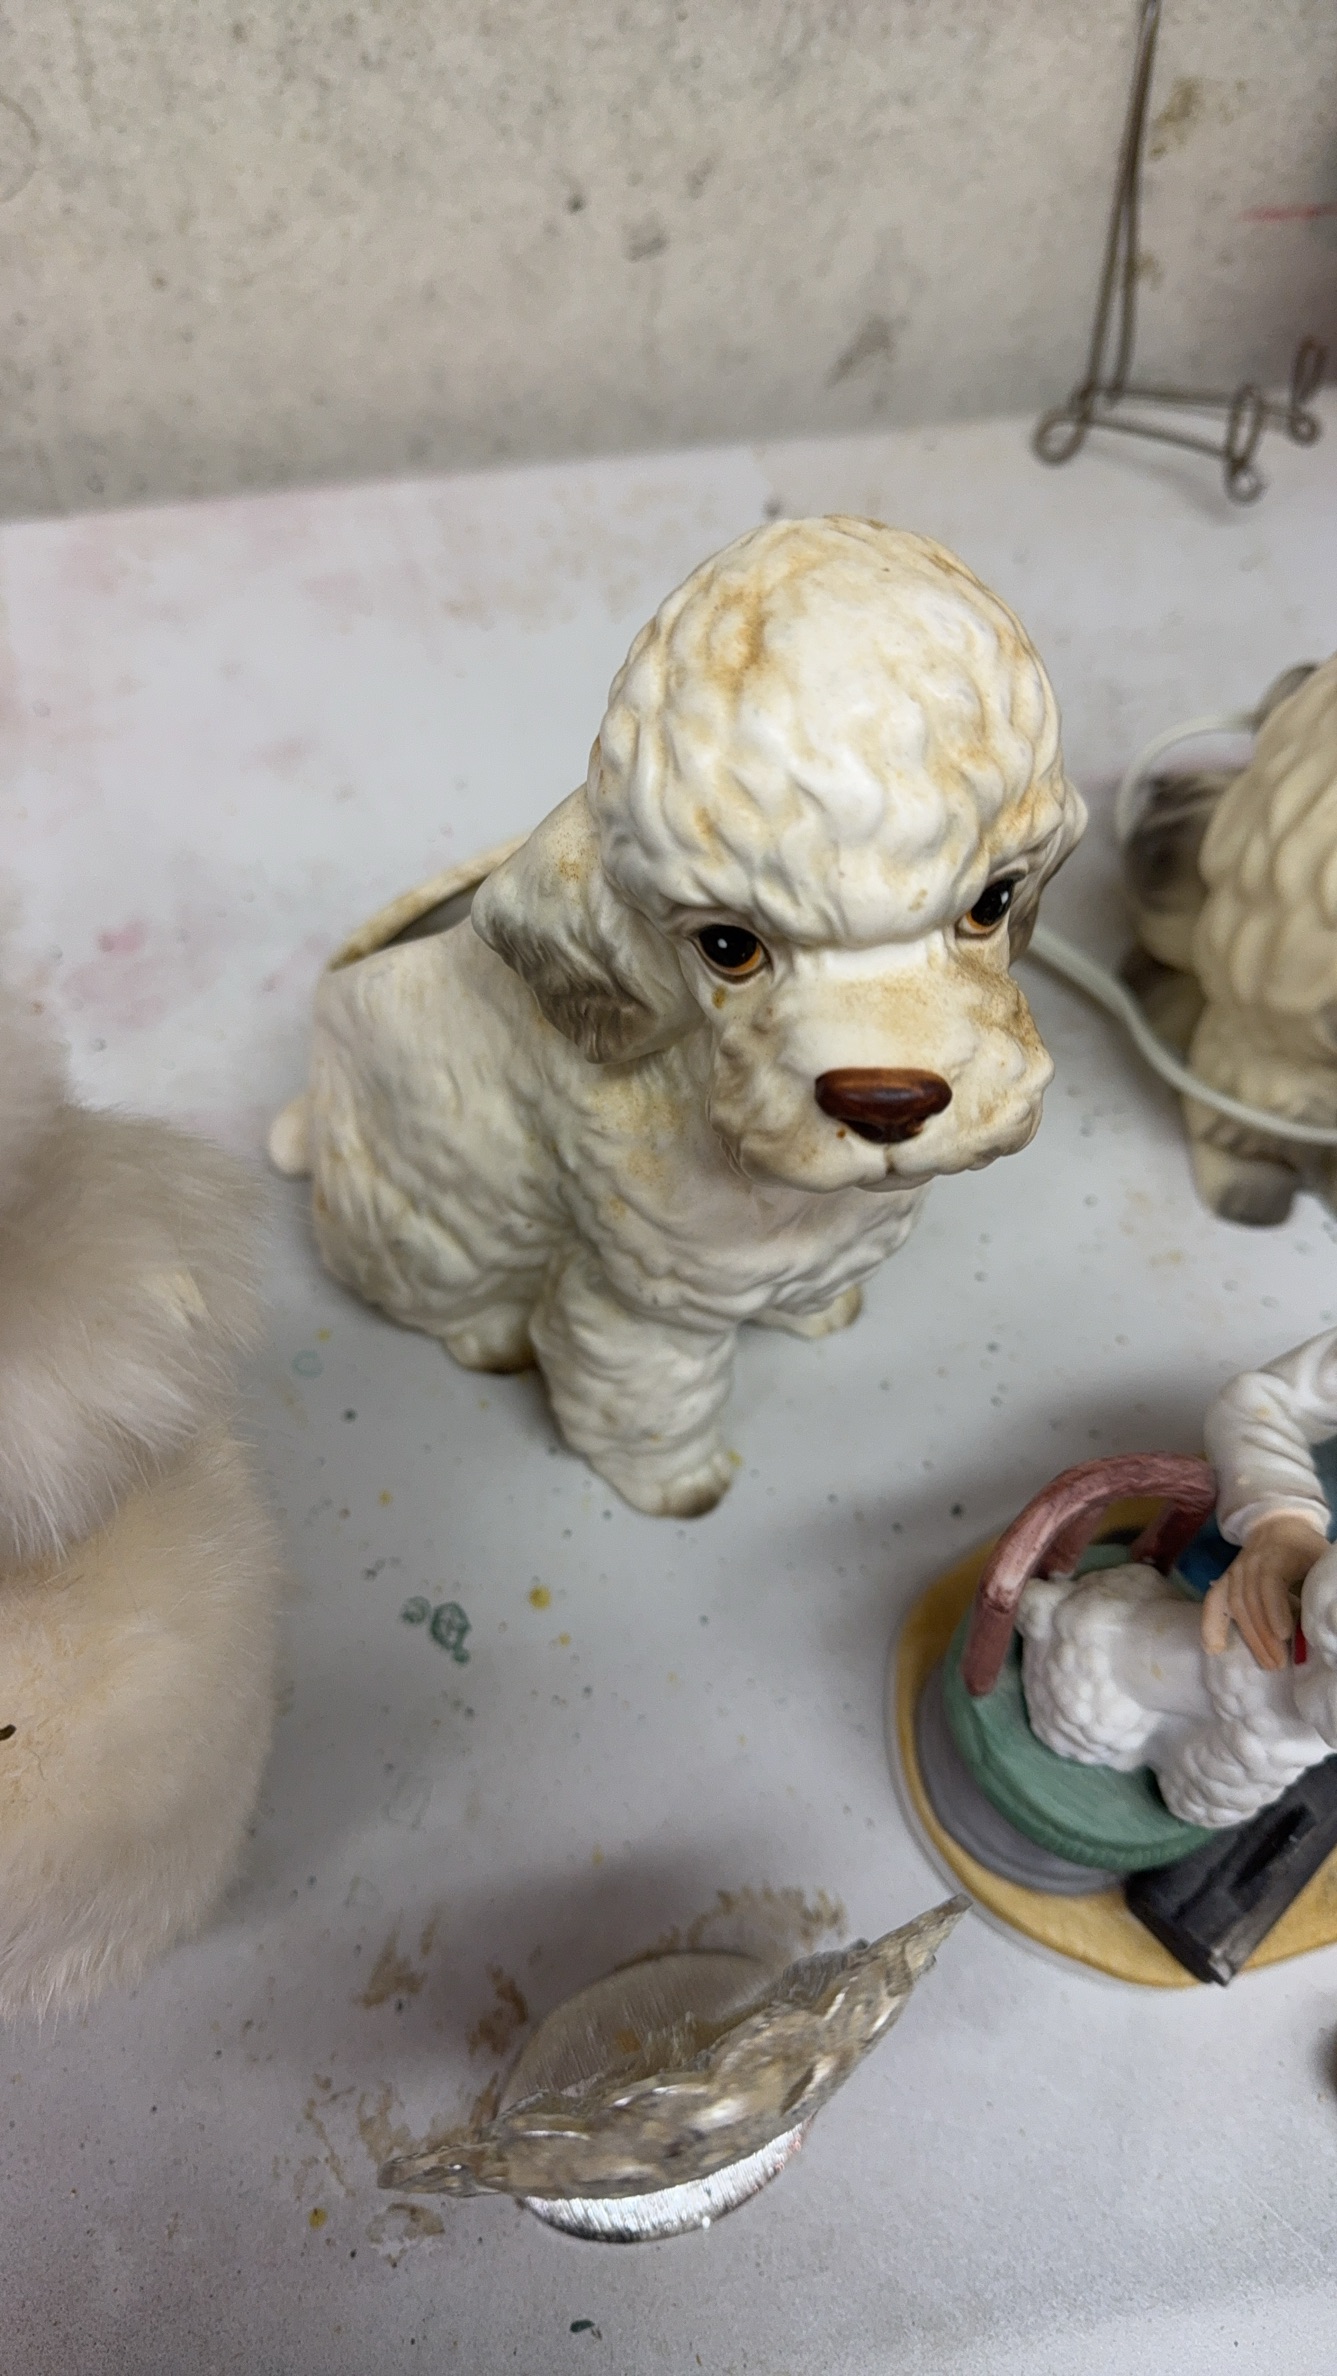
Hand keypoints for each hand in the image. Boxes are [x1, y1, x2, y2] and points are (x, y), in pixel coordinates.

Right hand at [1202, 1512, 1328, 1669]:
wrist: (1278, 1527)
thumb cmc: (1306, 1548)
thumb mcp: (1321, 1559)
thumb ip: (1323, 1585)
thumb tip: (1329, 1616)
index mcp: (1277, 1554)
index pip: (1269, 1582)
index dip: (1275, 1608)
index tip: (1284, 1635)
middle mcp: (1250, 1562)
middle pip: (1251, 1600)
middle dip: (1264, 1635)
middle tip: (1280, 1663)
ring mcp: (1235, 1571)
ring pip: (1236, 1606)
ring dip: (1250, 1638)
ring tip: (1268, 1663)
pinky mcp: (1226, 1580)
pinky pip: (1214, 1602)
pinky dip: (1211, 1624)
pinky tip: (1214, 1649)